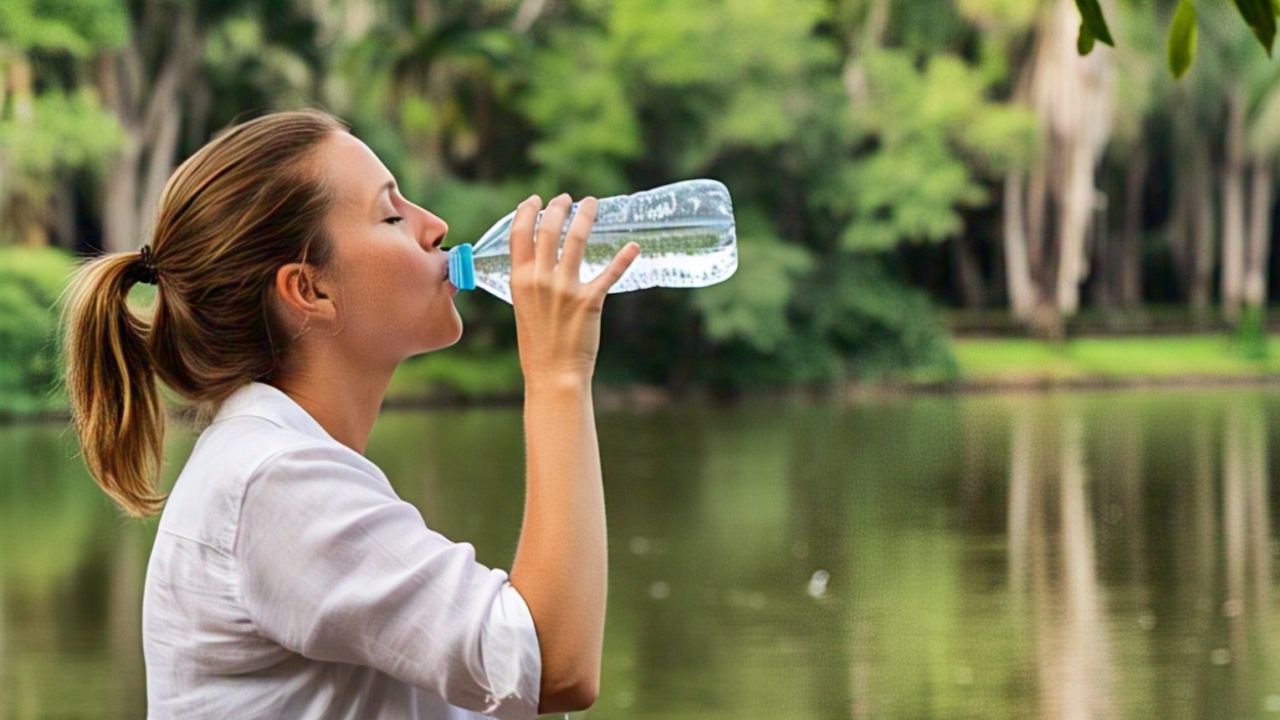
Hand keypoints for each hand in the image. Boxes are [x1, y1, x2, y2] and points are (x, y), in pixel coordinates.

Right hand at [509, 192, 639, 386]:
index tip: (536, 199)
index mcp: (519, 280)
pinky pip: (609, 273)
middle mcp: (540, 279)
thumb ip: (529, 282)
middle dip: (558, 208)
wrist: (553, 374)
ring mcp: (565, 289)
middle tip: (568, 199)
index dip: (527, 211)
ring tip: (592, 204)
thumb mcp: (523, 307)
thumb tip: (539, 261)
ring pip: (577, 240)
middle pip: (548, 229)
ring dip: (586, 217)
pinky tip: (633, 246)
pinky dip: (624, 258)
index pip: (518, 234)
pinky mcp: (590, 301)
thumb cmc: (538, 344)